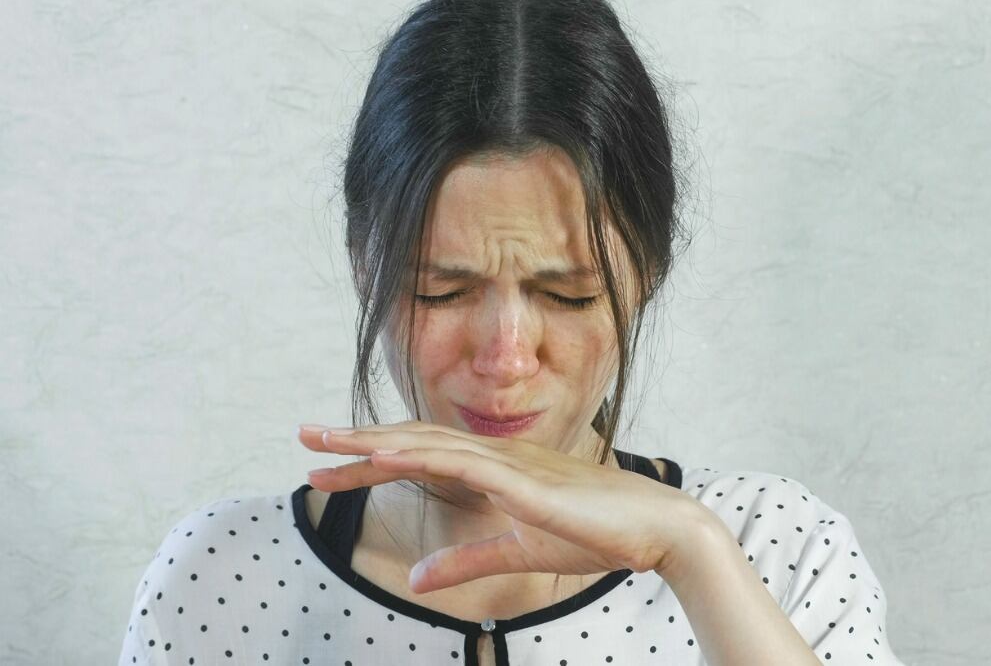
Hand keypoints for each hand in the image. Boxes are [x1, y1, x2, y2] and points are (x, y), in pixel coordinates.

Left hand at [297, 420, 701, 593]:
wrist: (657, 529)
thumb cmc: (595, 535)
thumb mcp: (517, 551)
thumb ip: (466, 561)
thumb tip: (418, 581)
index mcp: (493, 468)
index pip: (419, 456)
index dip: (370, 459)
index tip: (326, 467)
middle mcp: (495, 455)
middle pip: (412, 440)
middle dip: (355, 442)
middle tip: (304, 438)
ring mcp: (509, 464)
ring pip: (428, 444)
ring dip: (374, 442)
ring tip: (326, 444)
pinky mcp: (525, 482)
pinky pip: (463, 464)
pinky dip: (420, 455)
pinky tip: (384, 456)